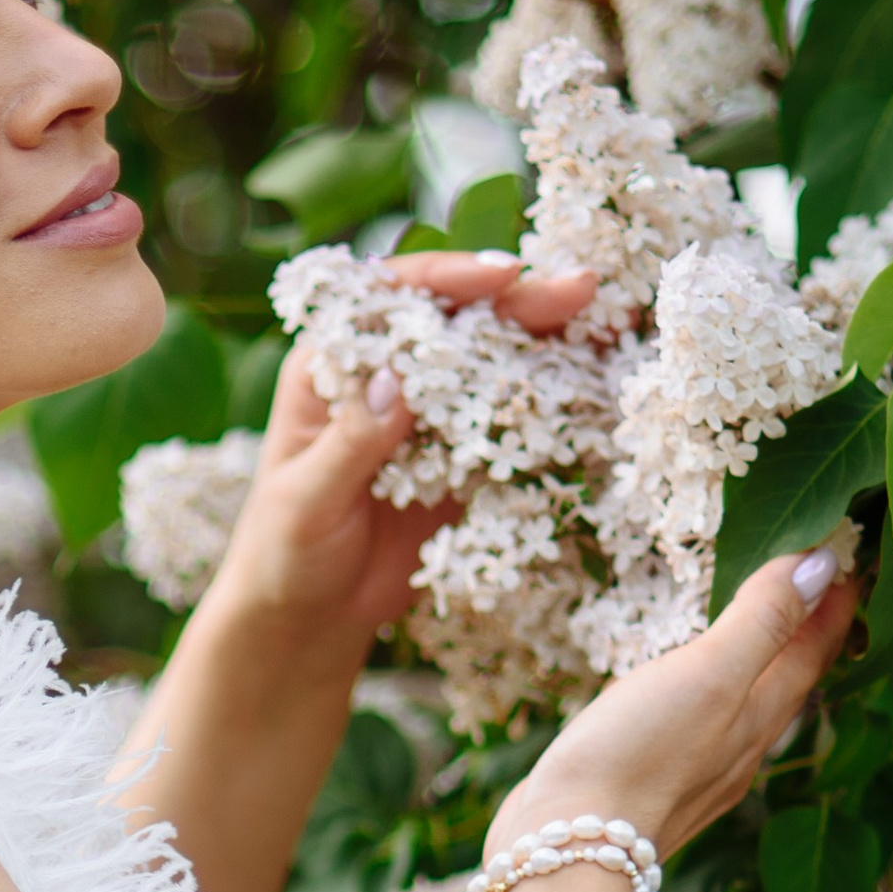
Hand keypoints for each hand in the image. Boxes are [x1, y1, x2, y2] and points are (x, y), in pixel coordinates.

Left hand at [196, 252, 600, 700]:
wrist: (309, 615)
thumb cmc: (283, 553)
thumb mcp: (306, 501)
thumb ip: (350, 442)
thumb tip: (397, 382)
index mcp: (331, 365)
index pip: (388, 299)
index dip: (446, 278)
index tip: (501, 276)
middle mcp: (385, 376)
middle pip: (456, 321)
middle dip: (520, 303)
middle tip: (581, 289)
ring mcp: (429, 415)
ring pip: (494, 362)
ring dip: (550, 343)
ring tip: (608, 326)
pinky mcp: (462, 458)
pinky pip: (512, 421)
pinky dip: (553, 404)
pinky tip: (597, 388)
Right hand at [487, 544, 859, 867]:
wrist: (571, 852)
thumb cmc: (638, 757)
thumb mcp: (709, 674)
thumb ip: (763, 619)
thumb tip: (821, 564)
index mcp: (762, 716)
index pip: (816, 650)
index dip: (835, 603)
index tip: (846, 557)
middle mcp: (741, 748)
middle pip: (788, 680)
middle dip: (805, 631)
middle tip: (814, 583)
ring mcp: (698, 770)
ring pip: (746, 708)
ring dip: (760, 664)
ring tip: (758, 628)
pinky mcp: (653, 783)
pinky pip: (700, 727)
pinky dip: (709, 694)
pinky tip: (685, 692)